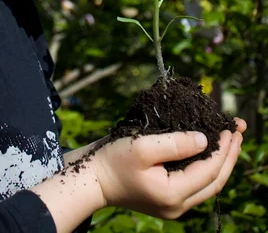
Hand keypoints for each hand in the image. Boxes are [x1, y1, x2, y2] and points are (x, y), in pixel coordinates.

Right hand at [91, 117, 245, 218]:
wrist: (93, 178)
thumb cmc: (113, 159)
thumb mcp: (142, 147)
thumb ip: (175, 143)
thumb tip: (205, 140)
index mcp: (173, 195)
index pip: (209, 172)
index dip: (224, 149)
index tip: (231, 127)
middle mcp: (177, 206)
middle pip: (215, 182)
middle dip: (230, 155)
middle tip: (239, 131)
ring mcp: (173, 206)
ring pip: (208, 184)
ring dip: (222, 161)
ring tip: (231, 139)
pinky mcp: (168, 199)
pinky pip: (197, 184)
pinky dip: (208, 166)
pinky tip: (210, 150)